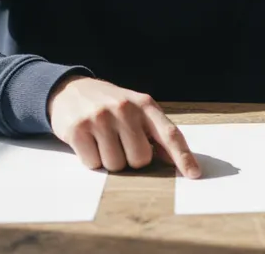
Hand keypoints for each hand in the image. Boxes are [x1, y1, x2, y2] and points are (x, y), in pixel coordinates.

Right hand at [47, 75, 200, 177]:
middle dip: (131, 159)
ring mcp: (100, 118)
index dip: (183, 156)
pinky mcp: (78, 129)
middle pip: (140, 159)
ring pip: (116, 165)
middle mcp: (125, 109)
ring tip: (102, 140)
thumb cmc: (110, 105)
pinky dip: (91, 159)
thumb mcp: (136, 110)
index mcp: (145, 104)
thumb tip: (175, 161)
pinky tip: (88, 142)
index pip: (170, 134)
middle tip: (120, 143)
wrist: (70, 90)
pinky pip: (93, 164)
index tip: (194, 174)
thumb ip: (155, 133)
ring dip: (109, 160)